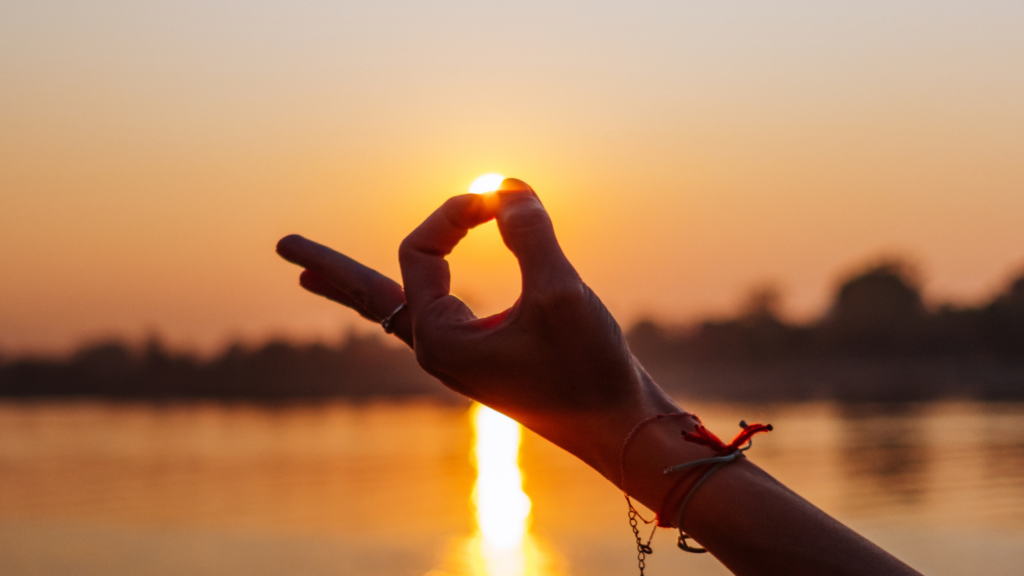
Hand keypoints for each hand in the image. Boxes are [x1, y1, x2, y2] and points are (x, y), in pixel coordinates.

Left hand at [276, 178, 678, 479]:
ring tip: (310, 278)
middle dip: (329, 268)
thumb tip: (505, 184)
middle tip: (283, 245)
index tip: (504, 199)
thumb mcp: (560, 293)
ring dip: (356, 286)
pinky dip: (402, 297)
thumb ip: (529, 233)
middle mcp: (438, 349)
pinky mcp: (484, 357)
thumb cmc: (589, 371)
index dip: (455, 212)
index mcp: (439, 339)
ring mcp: (458, 356)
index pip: (420, 250)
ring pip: (393, 308)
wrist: (619, 429)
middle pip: (368, 296)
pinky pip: (428, 318)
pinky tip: (395, 298)